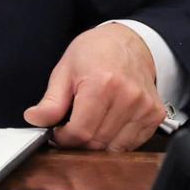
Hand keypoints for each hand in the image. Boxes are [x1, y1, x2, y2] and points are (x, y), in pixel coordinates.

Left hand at [23, 23, 164, 151]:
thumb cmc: (95, 52)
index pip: (80, 131)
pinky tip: (107, 124)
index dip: (63, 138)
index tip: (57, 132)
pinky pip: (132, 144)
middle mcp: (128, 97)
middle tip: (70, 129)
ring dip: (98, 144)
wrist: (129, 42)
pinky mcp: (155, 115)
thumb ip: (51, 100)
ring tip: (89, 125)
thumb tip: (34, 119)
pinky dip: (116, 141)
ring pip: (115, 148)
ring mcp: (145, 107)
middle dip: (78, 142)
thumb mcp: (65, 69)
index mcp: (102, 83)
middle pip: (97, 142)